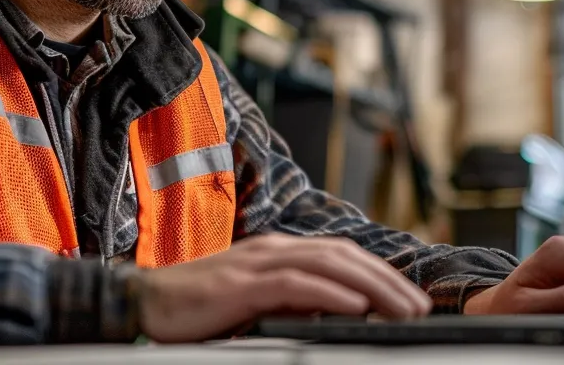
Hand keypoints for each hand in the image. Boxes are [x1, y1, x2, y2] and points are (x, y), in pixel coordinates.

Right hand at [133, 233, 431, 342]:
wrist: (144, 304)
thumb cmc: (199, 310)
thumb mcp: (255, 304)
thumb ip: (292, 303)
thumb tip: (338, 315)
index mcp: (278, 252)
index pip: (341, 256)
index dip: (379, 273)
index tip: (409, 297)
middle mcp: (273, 249)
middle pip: (344, 256)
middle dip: (388, 280)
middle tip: (419, 306)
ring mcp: (257, 263)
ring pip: (329, 266)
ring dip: (372, 287)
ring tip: (401, 308)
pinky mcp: (241, 283)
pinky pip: (295, 284)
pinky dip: (330, 293)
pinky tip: (356, 306)